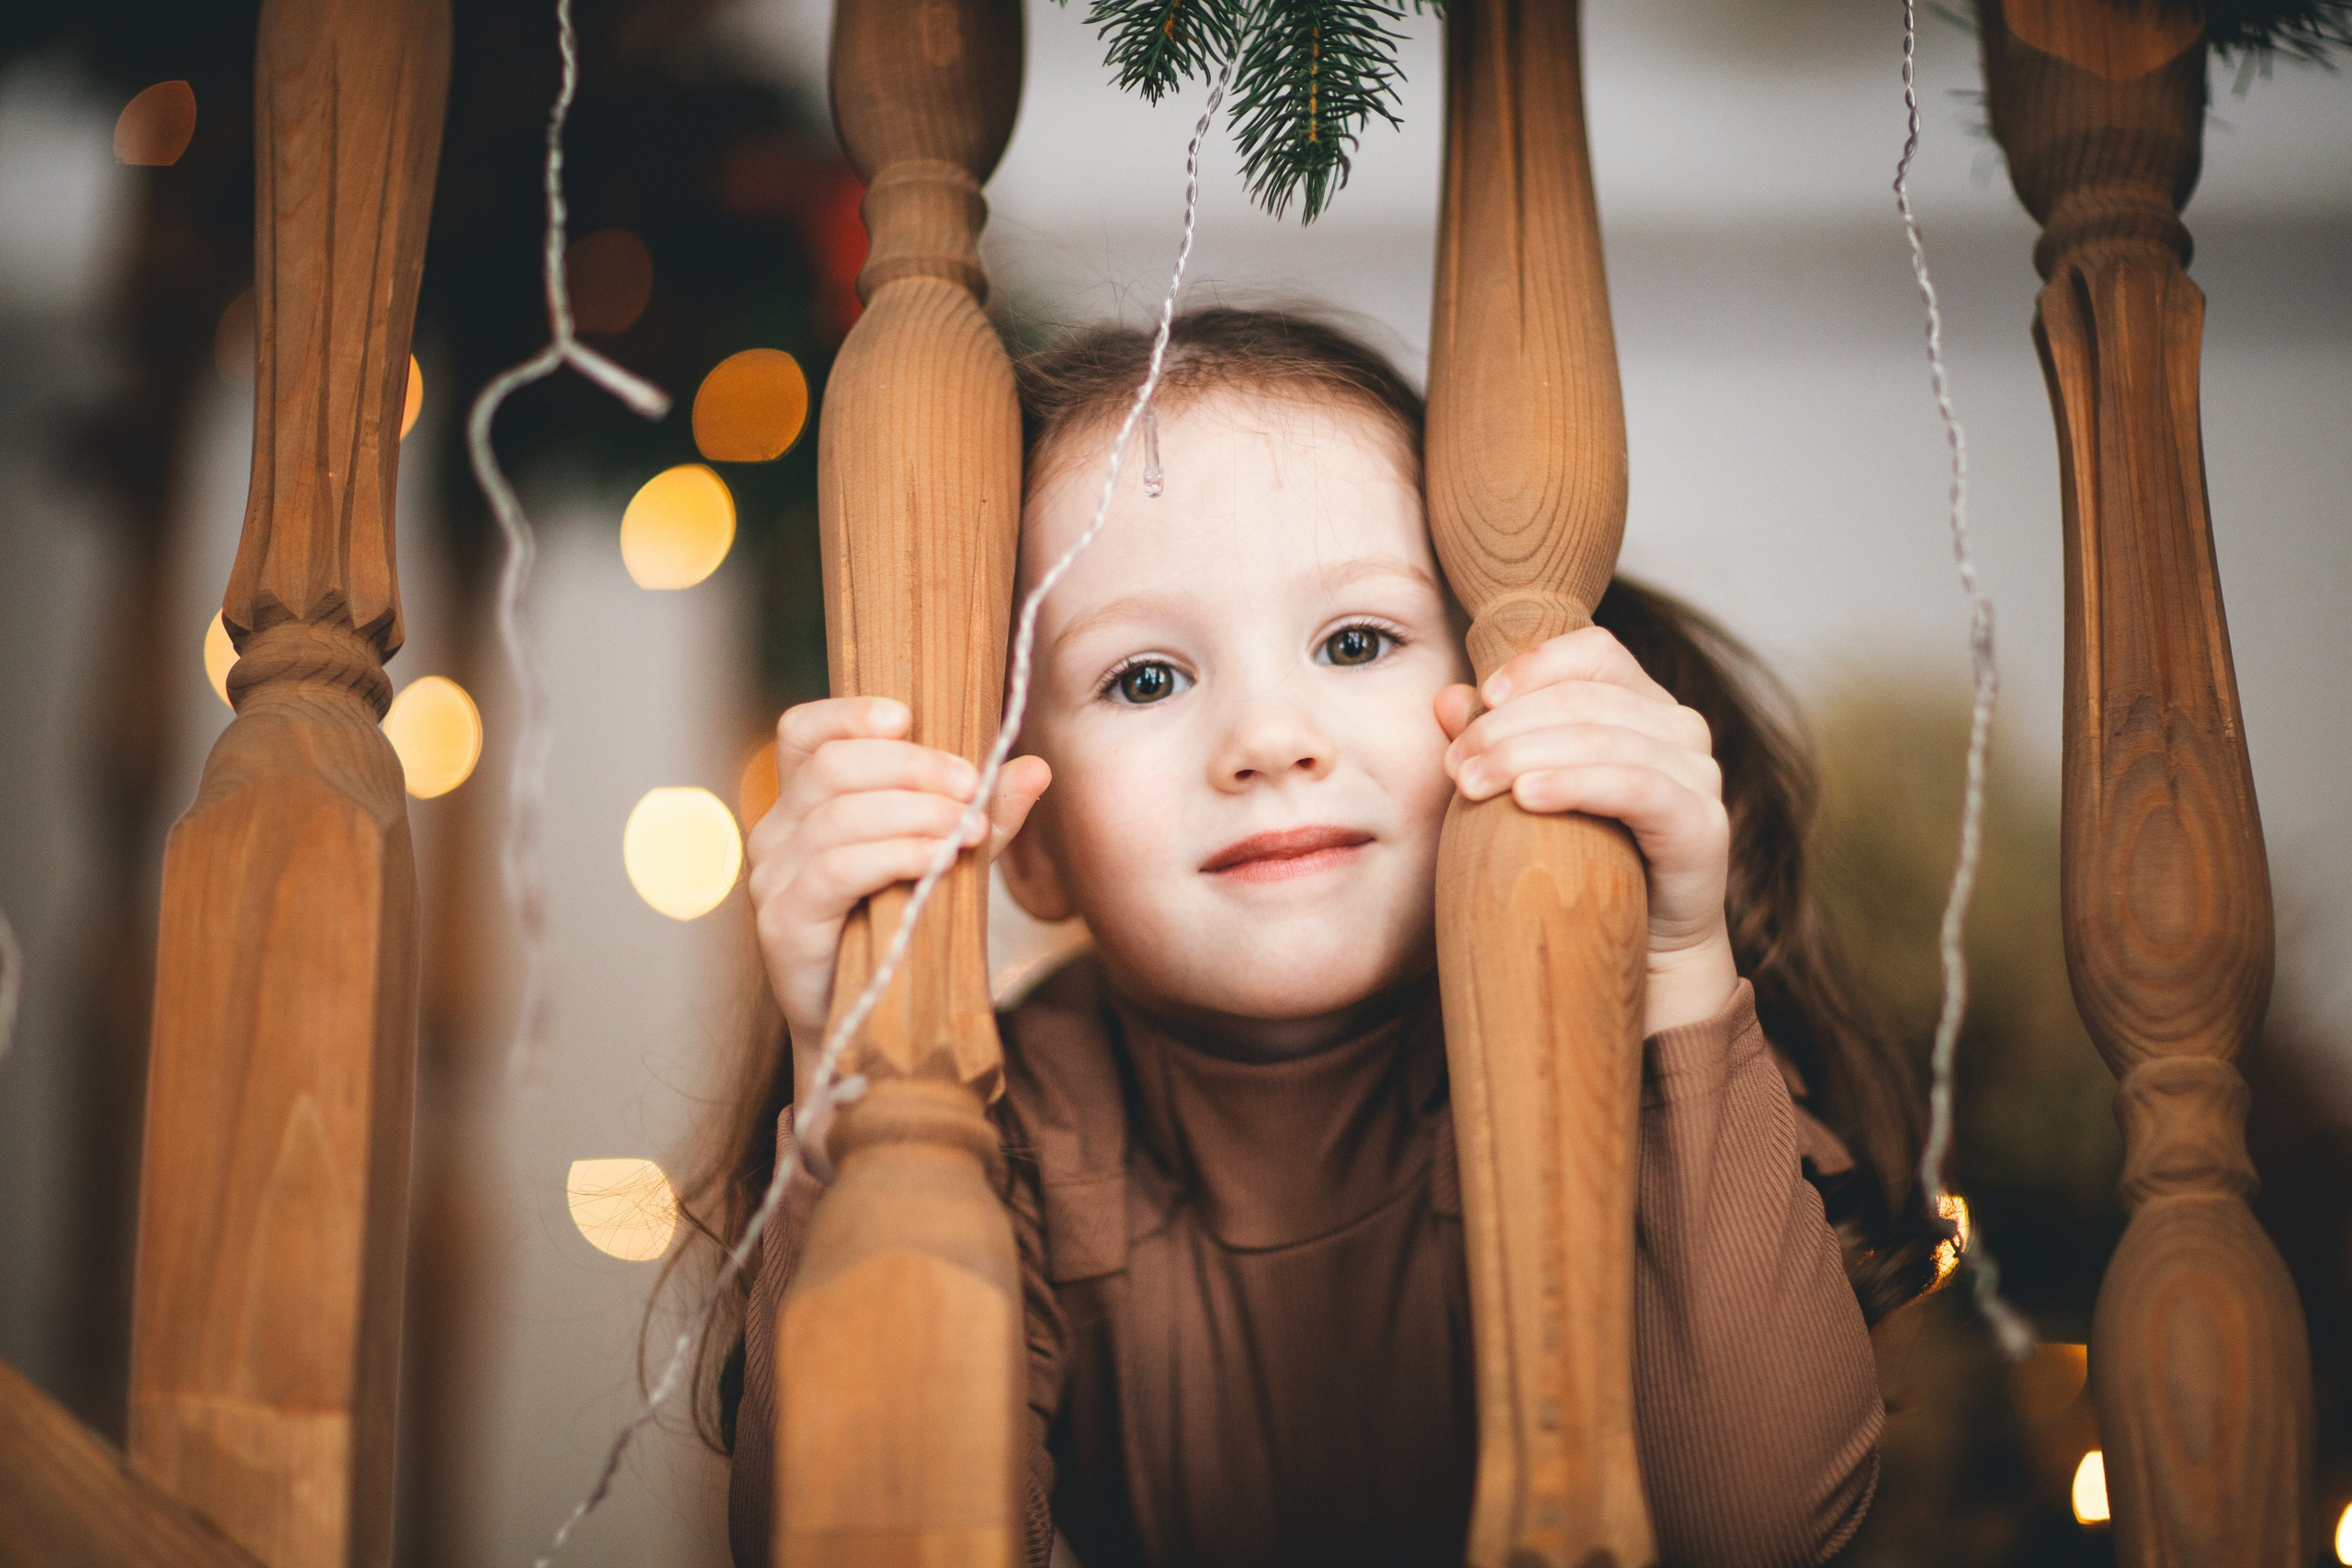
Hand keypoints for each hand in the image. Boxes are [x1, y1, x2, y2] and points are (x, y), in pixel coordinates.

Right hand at [746, 696, 1050, 1072]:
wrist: (871, 1032)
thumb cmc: (903, 936)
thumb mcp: (948, 860)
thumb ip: (983, 813)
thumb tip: (1033, 767)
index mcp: (804, 804)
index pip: (804, 732)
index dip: (848, 713)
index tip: (909, 716)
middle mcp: (777, 833)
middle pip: (832, 767)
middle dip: (911, 766)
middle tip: (971, 784)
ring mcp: (773, 879)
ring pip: (838, 815)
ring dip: (915, 811)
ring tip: (969, 827)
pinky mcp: (784, 923)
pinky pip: (837, 869)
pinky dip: (895, 853)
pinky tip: (937, 858)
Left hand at [1435, 626, 1737, 1034]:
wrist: (1640, 952)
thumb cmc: (1579, 862)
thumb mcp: (1526, 793)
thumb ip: (1494, 741)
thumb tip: (1446, 699)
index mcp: (1642, 704)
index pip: (1595, 651)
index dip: (1536, 667)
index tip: (1481, 700)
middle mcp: (1680, 729)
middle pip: (1586, 698)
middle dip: (1509, 726)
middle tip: (1456, 764)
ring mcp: (1699, 775)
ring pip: (1605, 738)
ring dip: (1526, 754)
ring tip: (1472, 784)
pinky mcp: (1704, 825)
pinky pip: (1638, 788)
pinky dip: (1577, 784)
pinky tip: (1528, 797)